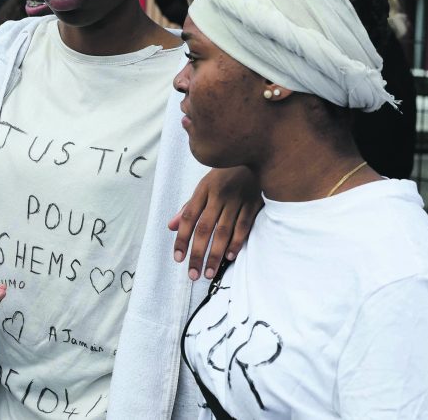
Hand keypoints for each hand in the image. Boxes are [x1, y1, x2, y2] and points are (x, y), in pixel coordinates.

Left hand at [169, 166, 261, 280]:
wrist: (256, 153)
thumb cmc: (227, 174)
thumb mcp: (205, 185)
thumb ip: (189, 206)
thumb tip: (171, 226)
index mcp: (203, 189)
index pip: (188, 217)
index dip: (182, 239)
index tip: (178, 258)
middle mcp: (219, 195)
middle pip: (204, 228)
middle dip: (197, 253)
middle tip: (192, 274)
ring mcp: (238, 199)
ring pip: (224, 231)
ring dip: (216, 254)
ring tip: (209, 272)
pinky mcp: (255, 203)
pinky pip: (244, 226)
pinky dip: (237, 242)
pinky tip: (230, 257)